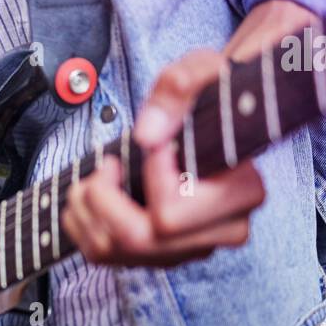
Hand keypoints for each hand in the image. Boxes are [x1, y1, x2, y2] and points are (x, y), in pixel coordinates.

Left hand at [61, 0, 314, 267]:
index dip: (148, 177)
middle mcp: (222, 231)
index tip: (153, 145)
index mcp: (243, 193)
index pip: (172, 213)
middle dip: (104, 199)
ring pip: (117, 251)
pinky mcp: (164, 253)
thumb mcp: (203, 70)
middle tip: (106, 163)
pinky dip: (83, 224)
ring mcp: (191, 247)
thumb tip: (147, 137)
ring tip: (94, 175)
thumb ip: (179, 87)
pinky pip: (105, 255)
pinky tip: (91, 194)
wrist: (216, 118)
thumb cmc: (211, 95)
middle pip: (141, 239)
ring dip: (87, 210)